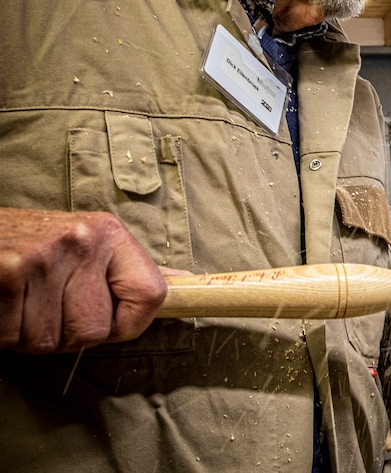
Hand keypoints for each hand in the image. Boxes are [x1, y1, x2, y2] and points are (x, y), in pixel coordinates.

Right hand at [0, 208, 167, 353]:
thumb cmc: (32, 243)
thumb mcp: (87, 243)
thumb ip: (129, 268)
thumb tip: (186, 282)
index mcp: (109, 235)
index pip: (151, 296)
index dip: (128, 323)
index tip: (107, 319)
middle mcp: (81, 242)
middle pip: (95, 331)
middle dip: (66, 333)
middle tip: (45, 305)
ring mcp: (43, 259)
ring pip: (49, 341)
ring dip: (29, 334)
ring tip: (22, 301)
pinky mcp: (7, 275)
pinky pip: (12, 339)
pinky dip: (4, 334)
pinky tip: (4, 305)